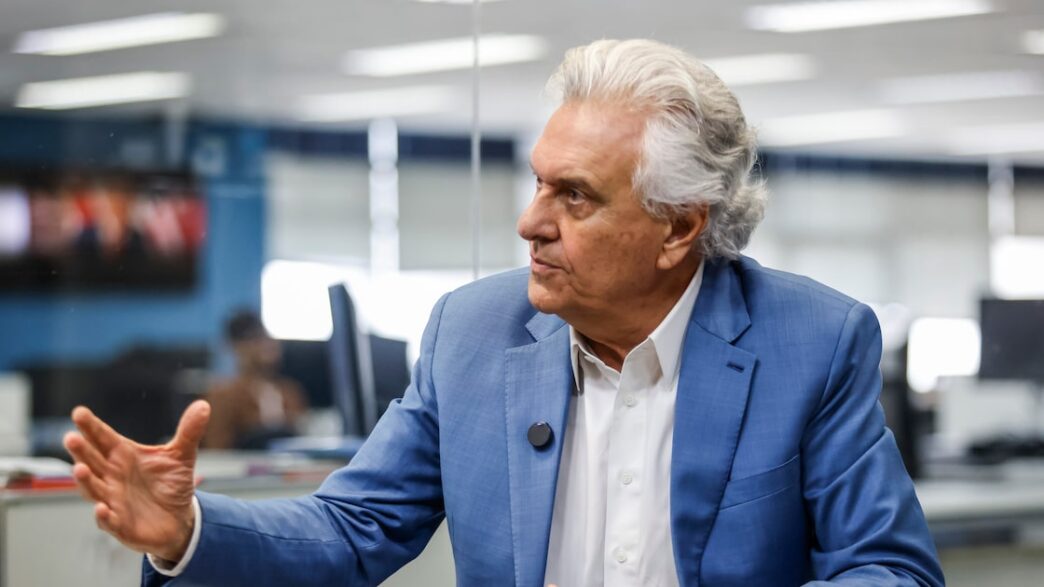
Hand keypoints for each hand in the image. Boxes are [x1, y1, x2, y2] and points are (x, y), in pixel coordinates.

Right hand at [63, 400, 210, 561]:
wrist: (179, 519)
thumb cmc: (171, 484)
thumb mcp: (182, 456)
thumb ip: (189, 431)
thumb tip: (204, 405)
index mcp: (123, 456)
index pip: (103, 438)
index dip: (91, 427)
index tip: (78, 412)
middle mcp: (112, 477)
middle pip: (92, 462)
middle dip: (81, 451)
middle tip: (71, 437)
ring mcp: (113, 500)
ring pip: (93, 490)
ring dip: (85, 481)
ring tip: (79, 469)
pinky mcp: (120, 525)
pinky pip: (108, 521)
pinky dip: (103, 516)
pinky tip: (101, 509)